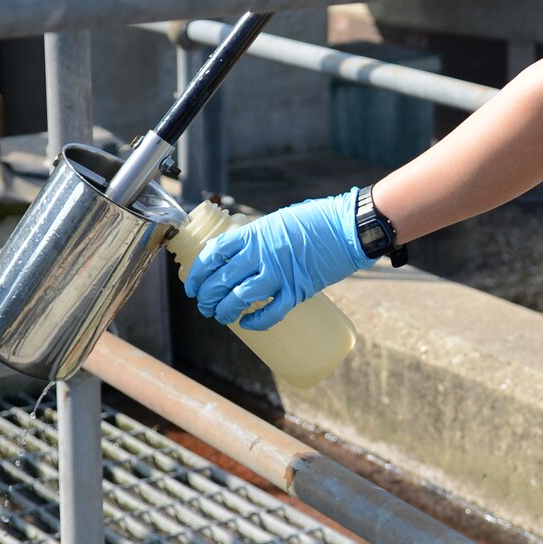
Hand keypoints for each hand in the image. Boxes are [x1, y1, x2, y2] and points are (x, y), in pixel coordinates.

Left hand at [184, 189, 365, 329]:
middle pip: (222, 280)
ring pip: (240, 298)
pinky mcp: (298, 289)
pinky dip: (256, 322)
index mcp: (255, 234)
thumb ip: (259, 237)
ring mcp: (280, 273)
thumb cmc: (317, 219)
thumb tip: (241, 255)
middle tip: (205, 306)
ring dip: (225, 311)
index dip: (198, 274)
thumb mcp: (278, 220)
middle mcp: (262, 254)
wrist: (349, 227)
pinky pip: (271, 312)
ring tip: (220, 317)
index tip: (193, 286)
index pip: (213, 255)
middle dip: (207, 298)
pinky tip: (246, 325)